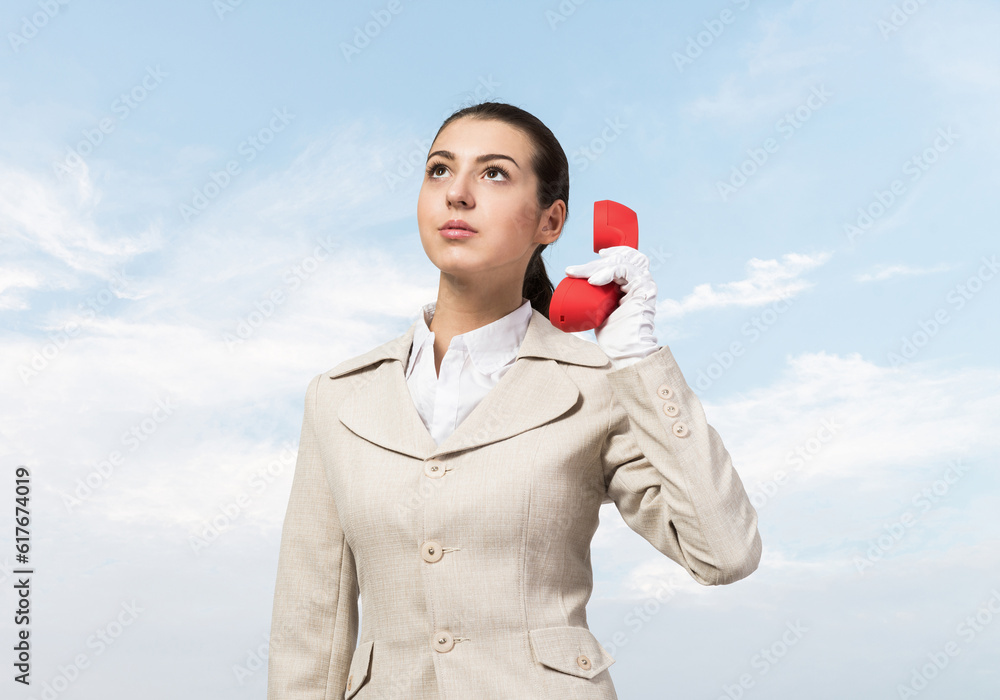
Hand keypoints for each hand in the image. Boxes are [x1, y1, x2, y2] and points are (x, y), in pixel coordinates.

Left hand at [564, 246, 659, 368]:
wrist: (624, 351)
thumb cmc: (614, 336)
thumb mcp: (599, 311)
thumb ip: (594, 299)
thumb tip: (573, 293)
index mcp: (631, 284)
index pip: (626, 258)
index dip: (613, 252)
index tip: (596, 254)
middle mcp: (640, 281)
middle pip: (623, 257)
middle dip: (596, 261)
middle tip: (574, 270)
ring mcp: (644, 284)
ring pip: (623, 261)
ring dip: (598, 265)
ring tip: (581, 274)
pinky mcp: (645, 289)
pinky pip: (626, 270)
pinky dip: (608, 272)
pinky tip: (594, 280)